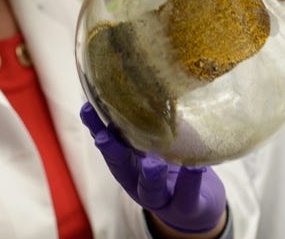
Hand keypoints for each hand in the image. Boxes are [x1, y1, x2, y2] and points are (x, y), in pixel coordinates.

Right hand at [80, 103, 226, 234]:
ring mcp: (162, 196)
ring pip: (151, 189)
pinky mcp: (187, 205)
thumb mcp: (156, 146)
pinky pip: (188, 194)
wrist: (196, 206)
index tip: (87, 108)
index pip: (110, 142)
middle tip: (104, 136)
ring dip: (150, 176)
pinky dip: (191, 180)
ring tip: (154, 165)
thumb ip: (148, 123)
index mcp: (130, 163)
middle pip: (122, 167)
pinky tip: (197, 168)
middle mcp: (139, 181)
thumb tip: (141, 78)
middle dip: (112, 152)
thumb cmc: (173, 167)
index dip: (96, 127)